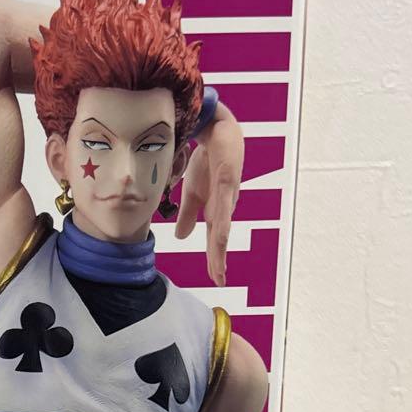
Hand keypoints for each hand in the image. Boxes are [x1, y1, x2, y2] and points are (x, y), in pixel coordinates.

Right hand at [176, 103, 243, 286]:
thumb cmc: (208, 160)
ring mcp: (228, 192)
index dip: (216, 259)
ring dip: (221, 246)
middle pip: (220, 238)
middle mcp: (225, 205)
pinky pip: (223, 201)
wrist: (216, 130)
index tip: (216, 279)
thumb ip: (188, 214)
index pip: (215, 239)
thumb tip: (183, 237)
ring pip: (222, 224)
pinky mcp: (228, 177)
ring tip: (220, 266)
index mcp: (216, 210)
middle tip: (219, 281)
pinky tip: (220, 233)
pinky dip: (221, 219)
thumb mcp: (193, 191)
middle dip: (219, 260)